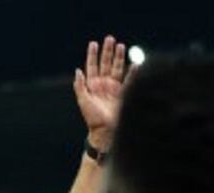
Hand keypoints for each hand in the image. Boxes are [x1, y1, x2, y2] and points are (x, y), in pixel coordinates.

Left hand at [73, 35, 136, 150]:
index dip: (92, 55)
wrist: (105, 131)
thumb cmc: (92, 118)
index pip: (92, 66)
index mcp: (92, 85)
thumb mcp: (83, 101)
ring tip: (121, 45)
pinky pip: (129, 80)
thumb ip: (80, 86)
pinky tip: (135, 64)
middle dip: (107, 51)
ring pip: (117, 68)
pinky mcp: (123, 94)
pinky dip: (133, 73)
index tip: (93, 43)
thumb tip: (78, 70)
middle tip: (110, 38)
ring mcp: (114, 88)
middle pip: (106, 64)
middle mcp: (103, 85)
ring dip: (119, 57)